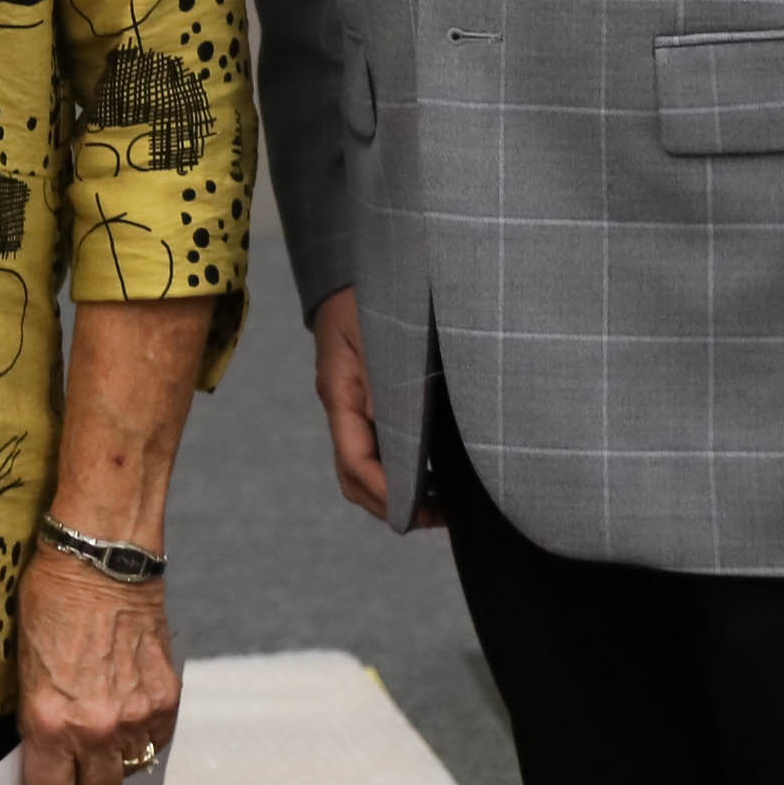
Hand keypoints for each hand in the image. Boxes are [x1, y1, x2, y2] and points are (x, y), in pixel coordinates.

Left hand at [14, 546, 179, 784]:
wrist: (101, 559)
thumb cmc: (52, 600)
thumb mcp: (26, 662)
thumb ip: (39, 713)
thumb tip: (47, 746)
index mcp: (49, 721)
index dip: (48, 779)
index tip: (49, 766)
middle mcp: (95, 728)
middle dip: (85, 774)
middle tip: (79, 750)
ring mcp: (136, 716)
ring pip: (131, 768)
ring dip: (119, 754)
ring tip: (107, 724)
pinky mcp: (167, 698)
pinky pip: (158, 740)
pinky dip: (147, 732)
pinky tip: (131, 706)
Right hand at [311, 289, 422, 521]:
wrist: (363, 266)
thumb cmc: (372, 293)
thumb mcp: (379, 331)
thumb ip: (385, 378)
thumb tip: (390, 428)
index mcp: (341, 394)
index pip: (355, 462)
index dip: (387, 495)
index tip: (423, 514)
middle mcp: (343, 405)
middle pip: (354, 476)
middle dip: (391, 505)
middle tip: (440, 518)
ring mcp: (353, 403)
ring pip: (364, 466)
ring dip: (397, 491)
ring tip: (442, 504)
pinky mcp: (368, 397)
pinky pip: (378, 447)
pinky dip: (402, 470)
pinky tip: (434, 471)